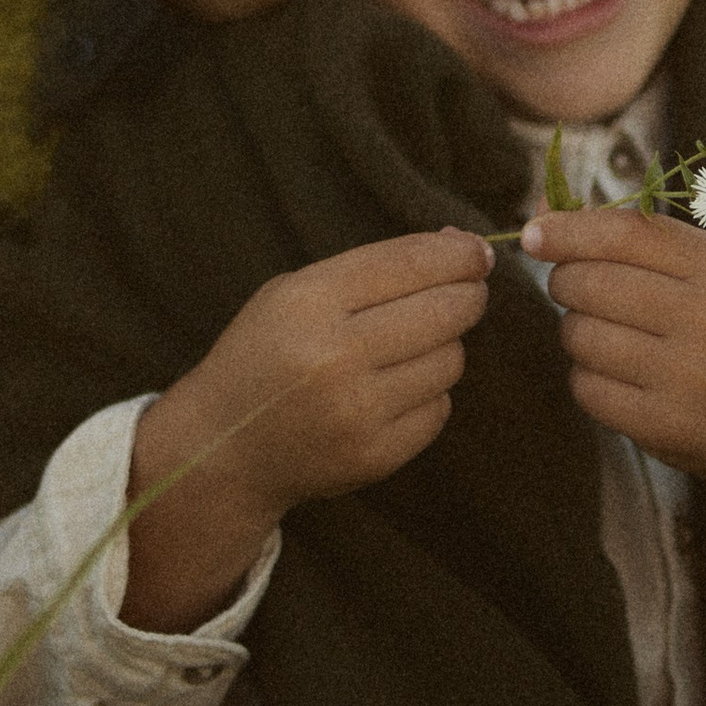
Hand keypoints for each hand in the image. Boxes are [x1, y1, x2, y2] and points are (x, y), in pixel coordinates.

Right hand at [124, 230, 493, 627]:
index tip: (480, 253)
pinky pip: (438, 409)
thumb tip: (463, 249)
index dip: (459, 255)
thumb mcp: (294, 293)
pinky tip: (393, 390)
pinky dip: (427, 394)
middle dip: (468, 296)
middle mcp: (334, 356)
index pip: (411, 264)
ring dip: (444, 347)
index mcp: (308, 302)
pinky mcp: (374, 455)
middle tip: (467, 293)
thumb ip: (373, 268)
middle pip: (445, 311)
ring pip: (449, 361)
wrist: (224, 446)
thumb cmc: (266, 354)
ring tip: (409, 347)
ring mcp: (356, 411)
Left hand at [520, 201, 705, 490]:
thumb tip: (542, 213)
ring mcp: (690, 377)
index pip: (627, 233)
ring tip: (608, 336)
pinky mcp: (666, 426)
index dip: (569, 229)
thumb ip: (637, 238)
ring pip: (581, 336)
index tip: (533, 234)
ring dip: (576, 332)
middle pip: (592, 283)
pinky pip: (587, 387)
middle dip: (566, 281)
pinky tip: (618, 377)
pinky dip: (588, 378)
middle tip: (575, 288)